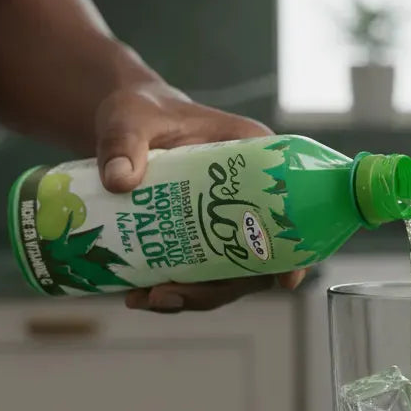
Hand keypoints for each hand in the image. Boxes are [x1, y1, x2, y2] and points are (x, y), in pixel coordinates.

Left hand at [93, 82, 305, 312]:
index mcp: (254, 158)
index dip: (292, 250)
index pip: (288, 208)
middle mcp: (247, 197)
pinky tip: (137, 295)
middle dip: (216, 288)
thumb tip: (118, 180)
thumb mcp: (131, 118)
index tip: (285, 279)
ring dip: (191, 297)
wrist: (124, 124)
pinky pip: (196, 275)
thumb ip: (123, 144)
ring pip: (224, 274)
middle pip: (254, 257)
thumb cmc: (141, 111)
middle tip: (168, 295)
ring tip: (144, 300)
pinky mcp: (198, 238)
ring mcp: (224, 223)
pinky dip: (172, 291)